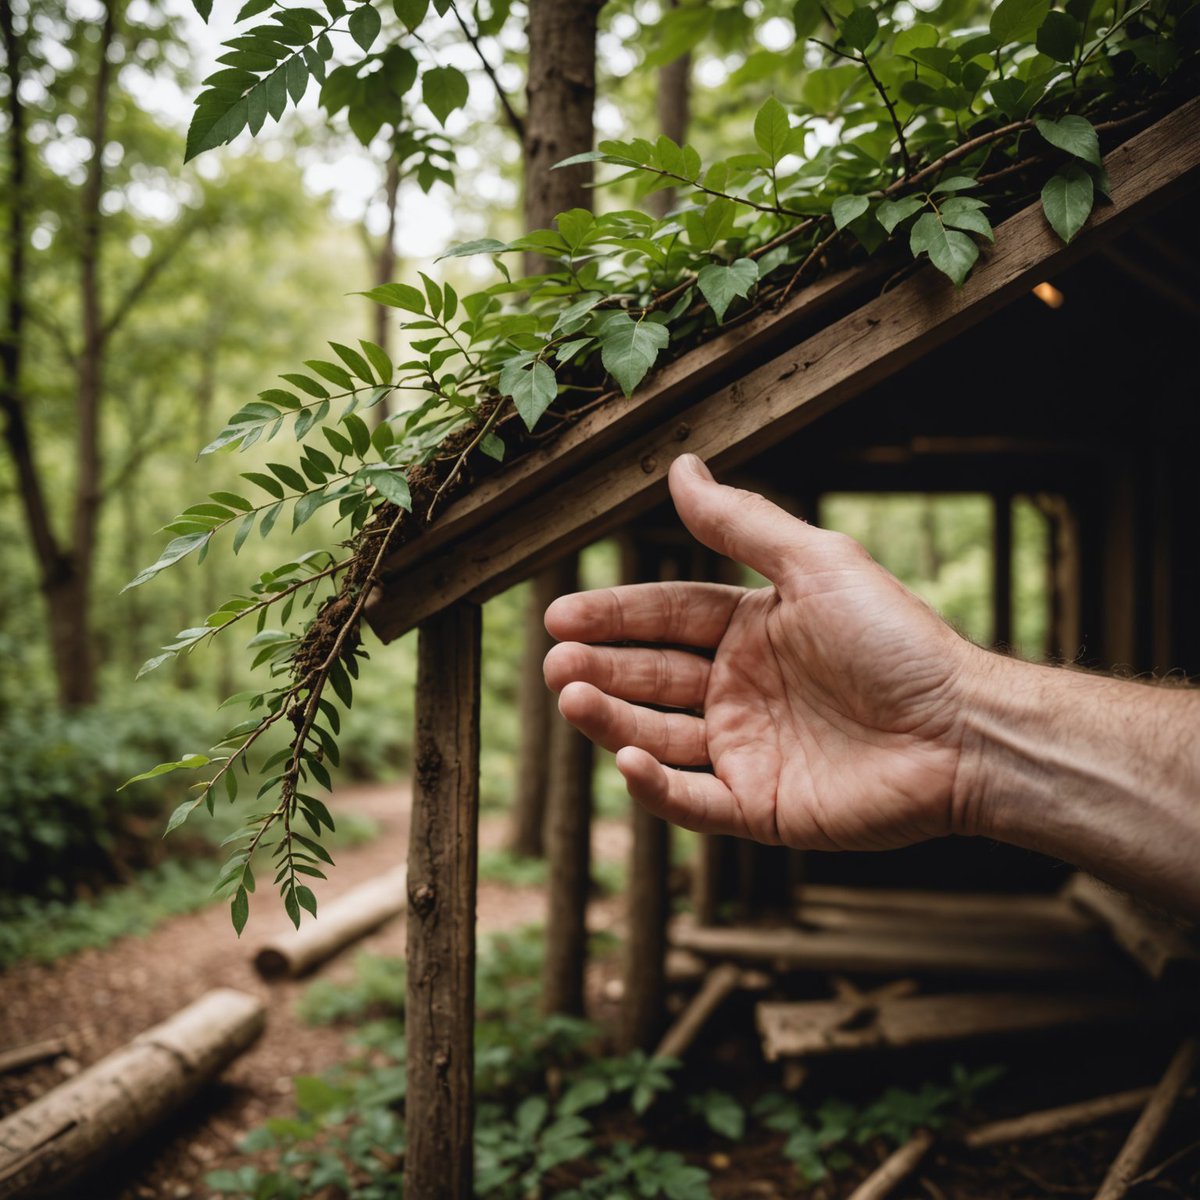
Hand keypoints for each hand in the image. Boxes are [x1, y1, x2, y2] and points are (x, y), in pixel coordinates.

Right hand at [543, 455, 985, 851]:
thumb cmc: (896, 640)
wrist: (964, 729)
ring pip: (659, 737)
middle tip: (556, 663)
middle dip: (599, 668)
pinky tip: (629, 759)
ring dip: (612, 719)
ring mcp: (748, 752)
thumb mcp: (814, 565)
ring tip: (571, 696)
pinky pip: (694, 801)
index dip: (612, 615)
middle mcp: (741, 690)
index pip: (665, 618)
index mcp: (751, 631)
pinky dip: (657, 786)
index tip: (558, 614)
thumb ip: (741, 524)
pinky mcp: (760, 809)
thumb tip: (680, 466)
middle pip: (651, 677)